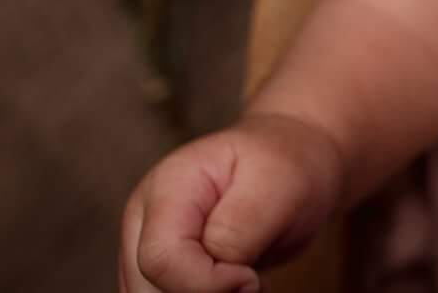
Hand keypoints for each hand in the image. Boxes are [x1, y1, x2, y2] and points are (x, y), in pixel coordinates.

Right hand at [119, 112, 343, 292]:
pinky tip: (237, 286)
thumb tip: (217, 278)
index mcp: (167, 187)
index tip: (251, 278)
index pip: (160, 259)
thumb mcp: (276, 186)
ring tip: (247, 278)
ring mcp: (146, 244)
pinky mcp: (162, 268)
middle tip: (253, 280)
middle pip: (149, 288)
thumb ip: (238, 232)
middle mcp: (144, 219)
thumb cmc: (286, 165)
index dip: (206, 283)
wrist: (293, 158)